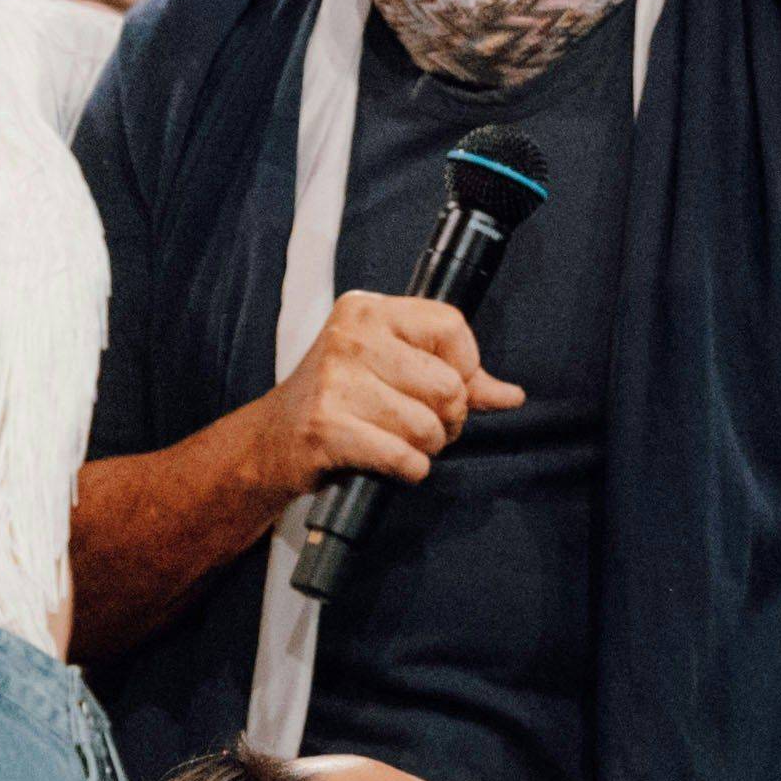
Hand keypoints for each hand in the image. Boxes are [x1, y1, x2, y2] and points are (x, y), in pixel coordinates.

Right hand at [255, 289, 520, 502]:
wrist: (269, 441)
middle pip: (447, 384)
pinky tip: (388, 462)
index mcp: (368, 310)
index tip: (449, 388)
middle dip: (448, 419)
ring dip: (425, 448)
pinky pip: (405, 458)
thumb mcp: (391, 370)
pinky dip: (408, 469)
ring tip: (400, 442)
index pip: (452, 326)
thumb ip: (455, 377)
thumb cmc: (336, 401)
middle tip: (423, 426)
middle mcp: (350, 336)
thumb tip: (510, 395)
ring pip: (428, 426)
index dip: (466, 368)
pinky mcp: (327, 427)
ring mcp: (335, 381)